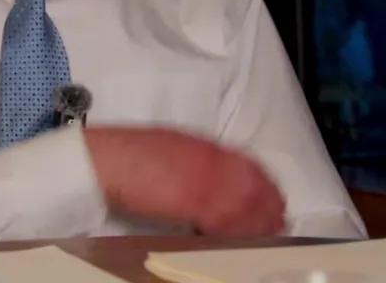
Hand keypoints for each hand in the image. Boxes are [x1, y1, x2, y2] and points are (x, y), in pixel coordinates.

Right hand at [82, 126, 285, 235]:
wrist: (108, 160)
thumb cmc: (131, 153)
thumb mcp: (172, 145)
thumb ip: (197, 157)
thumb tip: (212, 174)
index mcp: (206, 146)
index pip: (249, 165)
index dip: (266, 184)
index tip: (274, 199)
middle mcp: (212, 161)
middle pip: (254, 186)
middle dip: (269, 207)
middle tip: (277, 224)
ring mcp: (205, 180)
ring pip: (245, 205)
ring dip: (258, 223)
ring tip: (265, 237)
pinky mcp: (194, 201)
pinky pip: (225, 221)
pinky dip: (234, 233)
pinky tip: (237, 241)